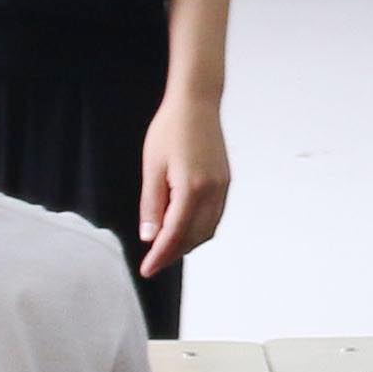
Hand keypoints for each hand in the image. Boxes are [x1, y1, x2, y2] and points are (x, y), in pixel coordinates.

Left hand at [137, 91, 231, 274]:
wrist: (197, 102)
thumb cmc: (171, 128)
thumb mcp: (152, 166)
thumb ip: (152, 204)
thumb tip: (150, 236)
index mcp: (192, 188)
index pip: (175, 234)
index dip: (160, 256)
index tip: (147, 270)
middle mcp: (212, 192)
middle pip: (194, 237)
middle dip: (174, 253)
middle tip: (153, 260)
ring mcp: (222, 187)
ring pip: (208, 230)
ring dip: (188, 243)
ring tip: (166, 246)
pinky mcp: (225, 181)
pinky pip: (214, 216)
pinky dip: (199, 229)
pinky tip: (184, 227)